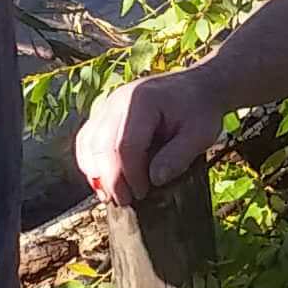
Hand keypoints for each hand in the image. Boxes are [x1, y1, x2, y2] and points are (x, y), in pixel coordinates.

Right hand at [78, 69, 225, 206]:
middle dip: (110, 179)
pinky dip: (90, 162)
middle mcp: (118, 100)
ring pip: (88, 143)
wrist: (197, 86)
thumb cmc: (200, 110)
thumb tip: (154, 180)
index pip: (125, 145)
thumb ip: (178, 157)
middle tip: (126, 201)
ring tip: (113, 195)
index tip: (142, 194)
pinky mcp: (104, 114)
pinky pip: (86, 140)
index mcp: (142, 101)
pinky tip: (104, 181)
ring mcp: (108, 105)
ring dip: (96, 173)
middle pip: (100, 145)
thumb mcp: (200, 134)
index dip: (130, 175)